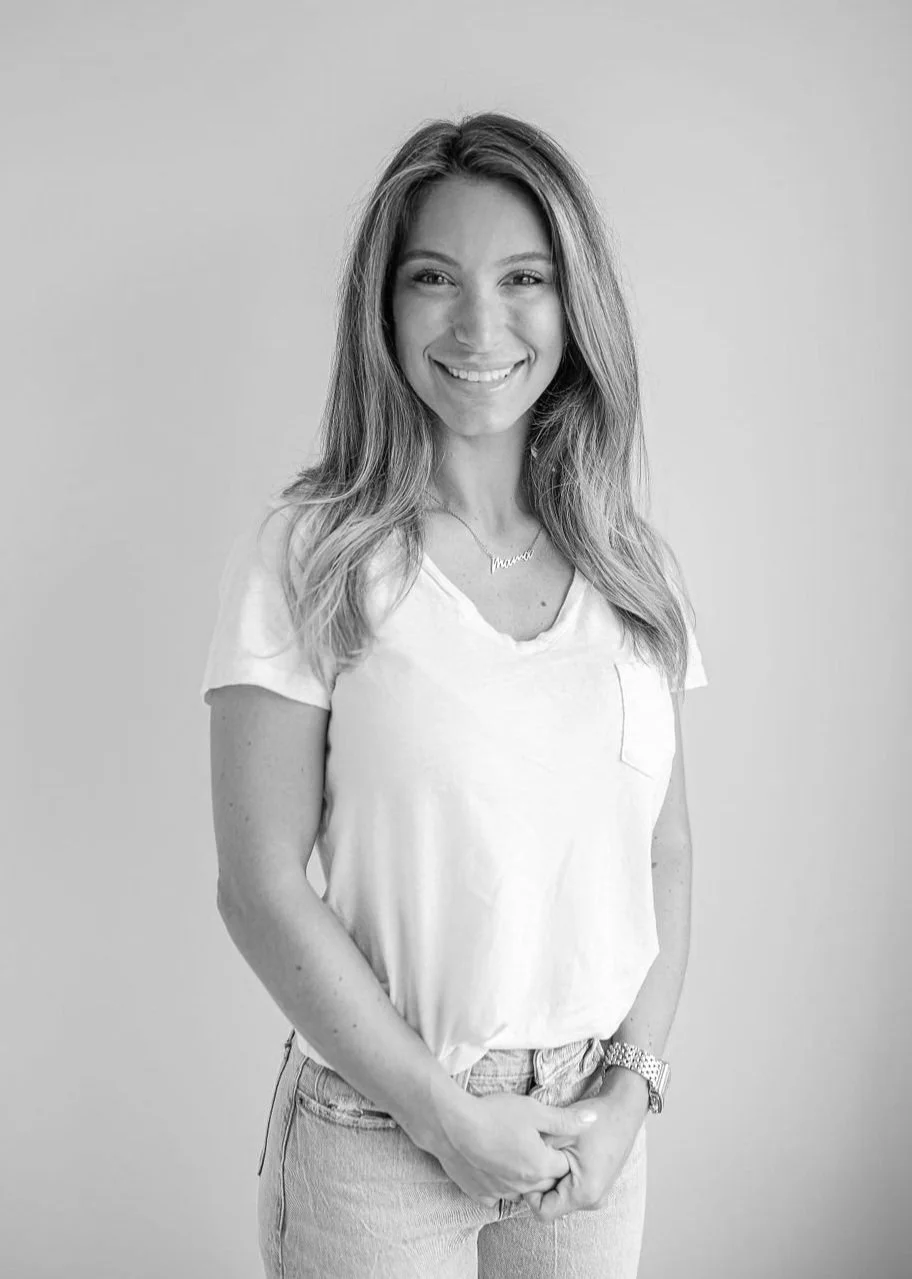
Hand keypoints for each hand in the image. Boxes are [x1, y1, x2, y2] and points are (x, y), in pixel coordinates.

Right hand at [426, 1090, 600, 1205]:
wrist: (451, 1125)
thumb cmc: (494, 1114)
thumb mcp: (534, 1110)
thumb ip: (565, 1120)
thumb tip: (594, 1121)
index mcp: (540, 1166)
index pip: (563, 1166)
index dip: (558, 1150)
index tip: (547, 1136)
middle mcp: (523, 1186)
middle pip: (544, 1181)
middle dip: (543, 1165)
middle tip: (530, 1142)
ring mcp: (500, 1192)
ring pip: (521, 1190)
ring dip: (522, 1176)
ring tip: (511, 1151)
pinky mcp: (479, 1194)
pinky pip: (497, 1195)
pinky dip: (499, 1184)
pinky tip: (493, 1164)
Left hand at [522, 1075, 647, 1221]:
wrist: (624, 1109)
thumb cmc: (596, 1119)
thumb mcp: (561, 1133)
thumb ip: (538, 1153)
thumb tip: (516, 1167)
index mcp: (584, 1192)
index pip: (543, 1212)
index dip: (530, 1193)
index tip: (529, 1166)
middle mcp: (593, 1200)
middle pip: (553, 1204)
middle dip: (542, 1183)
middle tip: (539, 1155)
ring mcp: (598, 1194)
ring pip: (561, 1196)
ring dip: (553, 1178)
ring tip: (554, 1151)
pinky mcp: (598, 1186)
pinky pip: (572, 1189)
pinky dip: (563, 1175)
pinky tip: (564, 1152)